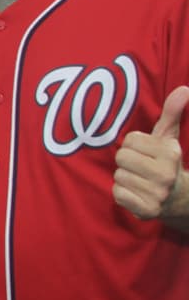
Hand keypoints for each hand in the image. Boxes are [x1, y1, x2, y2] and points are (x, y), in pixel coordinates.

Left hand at [114, 86, 188, 219]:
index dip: (134, 145)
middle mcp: (166, 174)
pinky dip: (123, 194)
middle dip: (127, 161)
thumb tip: (184, 89)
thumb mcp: (168, 137)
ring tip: (140, 180)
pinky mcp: (147, 210)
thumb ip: (172, 113)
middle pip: (121, 157)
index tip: (146, 153)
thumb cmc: (165, 163)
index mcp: (171, 152)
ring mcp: (157, 194)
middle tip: (141, 168)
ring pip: (118, 176)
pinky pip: (117, 194)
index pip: (130, 140)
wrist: (178, 199)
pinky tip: (137, 193)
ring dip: (125, 178)